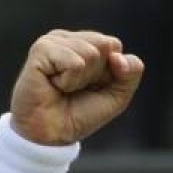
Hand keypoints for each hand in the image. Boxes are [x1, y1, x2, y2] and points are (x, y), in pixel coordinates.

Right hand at [9, 30, 143, 144]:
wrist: (53, 134)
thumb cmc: (81, 112)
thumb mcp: (119, 93)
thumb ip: (132, 71)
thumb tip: (117, 57)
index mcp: (85, 42)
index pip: (114, 44)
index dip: (110, 71)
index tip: (91, 85)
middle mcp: (68, 38)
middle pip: (105, 44)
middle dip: (97, 73)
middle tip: (75, 87)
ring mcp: (52, 41)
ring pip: (90, 52)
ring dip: (81, 79)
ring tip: (63, 87)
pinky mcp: (40, 50)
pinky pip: (74, 62)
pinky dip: (69, 81)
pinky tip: (53, 85)